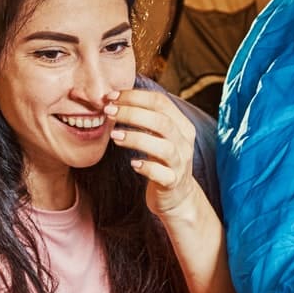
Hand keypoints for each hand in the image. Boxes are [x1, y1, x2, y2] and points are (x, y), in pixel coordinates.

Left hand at [107, 87, 200, 218]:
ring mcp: (180, 163)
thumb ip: (145, 118)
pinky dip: (147, 167)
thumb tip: (114, 99)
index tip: (111, 97)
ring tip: (114, 136)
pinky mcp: (173, 183)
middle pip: (162, 121)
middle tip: (108, 112)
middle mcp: (184, 142)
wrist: (177, 196)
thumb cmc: (161, 160)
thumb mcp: (159, 135)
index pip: (161, 102)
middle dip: (132, 113)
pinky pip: (162, 174)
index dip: (135, 97)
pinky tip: (133, 163)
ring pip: (164, 147)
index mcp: (182, 125)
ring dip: (137, 138)